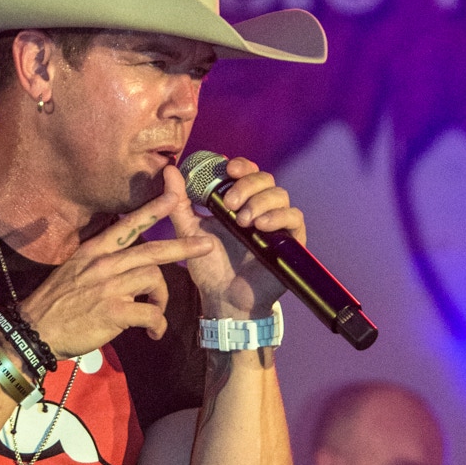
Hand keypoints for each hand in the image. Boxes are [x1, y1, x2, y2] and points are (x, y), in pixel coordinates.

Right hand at [19, 188, 214, 356]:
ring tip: (155, 314)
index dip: (153, 210)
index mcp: (94, 252)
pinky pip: (150, 314)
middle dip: (183, 247)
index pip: (128, 225)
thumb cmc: (54, 304)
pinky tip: (153, 333)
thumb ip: (97, 262)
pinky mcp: (114, 312)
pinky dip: (157, 325)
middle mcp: (104, 264)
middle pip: (152, 250)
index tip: (173, 196)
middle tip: (206, 245)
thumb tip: (119, 261)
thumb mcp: (72, 270)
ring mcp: (109, 287)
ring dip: (161, 299)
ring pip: (154, 280)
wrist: (35, 330)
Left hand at [163, 158, 305, 316]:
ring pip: (280, 195)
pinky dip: (279, 217)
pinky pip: (294, 217)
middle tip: (231, 203)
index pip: (247, 172)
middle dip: (248, 185)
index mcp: (239, 203)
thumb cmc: (209, 267)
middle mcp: (260, 209)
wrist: (224, 299)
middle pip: (265, 179)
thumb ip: (179, 202)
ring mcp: (276, 225)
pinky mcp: (290, 242)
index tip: (228, 168)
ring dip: (261, 201)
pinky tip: (261, 226)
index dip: (241, 165)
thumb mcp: (189, 231)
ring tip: (243, 221)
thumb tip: (170, 171)